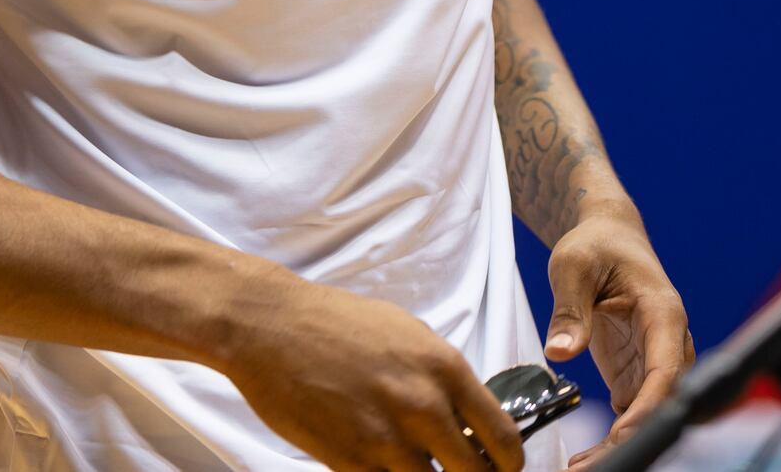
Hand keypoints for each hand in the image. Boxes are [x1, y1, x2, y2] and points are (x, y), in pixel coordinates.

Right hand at [215, 270, 525, 471]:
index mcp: (444, 369)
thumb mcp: (408, 334)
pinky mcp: (349, 462)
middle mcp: (423, 406)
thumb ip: (443, 378)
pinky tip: (384, 468)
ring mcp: (385, 439)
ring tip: (420, 469)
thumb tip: (467, 417)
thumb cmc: (338, 323)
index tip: (502, 467)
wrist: (271, 326)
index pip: (504, 438)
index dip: (508, 462)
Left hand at [543, 206, 693, 467]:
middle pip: (662, 399)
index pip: (668, 368)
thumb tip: (560, 353)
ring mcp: (653, 361)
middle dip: (635, 436)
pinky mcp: (635, 374)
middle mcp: (667, 342)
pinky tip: (588, 457)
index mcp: (664, 313)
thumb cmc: (596, 244)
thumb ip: (569, 310)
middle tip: (597, 463)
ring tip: (585, 467)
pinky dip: (614, 437)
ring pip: (649, 413)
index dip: (651, 406)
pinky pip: (631, 413)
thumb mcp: (573, 266)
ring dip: (623, 443)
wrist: (607, 236)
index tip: (623, 435)